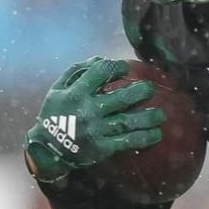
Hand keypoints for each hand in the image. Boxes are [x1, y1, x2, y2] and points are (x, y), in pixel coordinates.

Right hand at [23, 57, 163, 185]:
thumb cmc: (55, 114)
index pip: (101, 73)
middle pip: (121, 98)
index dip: (116, 68)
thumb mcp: (58, 89)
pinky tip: (156, 134)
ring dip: (148, 117)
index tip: (126, 70)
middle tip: (151, 89)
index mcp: (76, 93)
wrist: (48, 149)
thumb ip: (77, 71)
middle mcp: (88, 111)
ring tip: (161, 114)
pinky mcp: (101, 148)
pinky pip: (127, 142)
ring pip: (128, 121)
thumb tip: (102, 59)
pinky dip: (144, 138)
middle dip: (140, 91)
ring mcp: (96, 130)